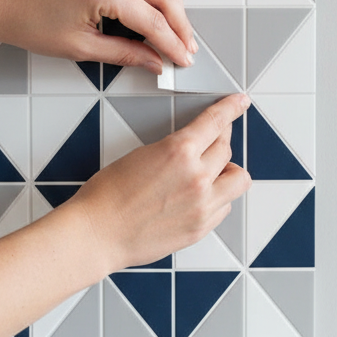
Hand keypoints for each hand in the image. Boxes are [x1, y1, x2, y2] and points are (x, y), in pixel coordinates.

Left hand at [0, 0, 196, 72]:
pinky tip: (155, 1)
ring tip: (175, 26)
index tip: (182, 59)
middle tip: (187, 45)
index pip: (152, 20)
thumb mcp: (80, 48)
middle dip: (180, 22)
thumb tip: (154, 61)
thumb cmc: (29, 23)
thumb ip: (125, 54)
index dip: (172, 43)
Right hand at [72, 93, 250, 272]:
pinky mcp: (201, 228)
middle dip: (220, 141)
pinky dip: (217, 199)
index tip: (239, 102)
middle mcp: (197, 177)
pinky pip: (224, 207)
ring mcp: (202, 205)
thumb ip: (175, 150)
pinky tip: (199, 198)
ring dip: (228, 172)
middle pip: (227, 149)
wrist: (97, 233)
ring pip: (238, 180)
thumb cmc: (108, 196)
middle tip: (213, 141)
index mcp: (179, 152)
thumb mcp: (142, 155)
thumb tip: (193, 149)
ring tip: (211, 174)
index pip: (215, 122)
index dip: (231, 108)